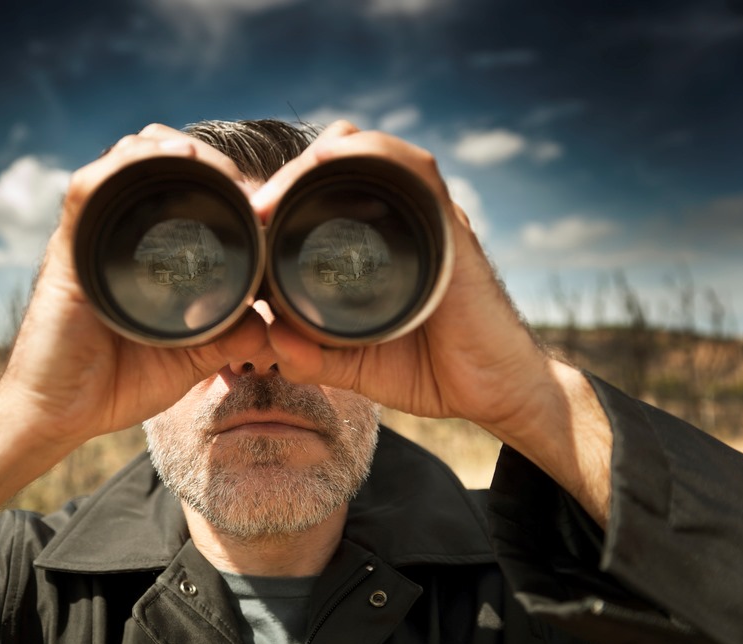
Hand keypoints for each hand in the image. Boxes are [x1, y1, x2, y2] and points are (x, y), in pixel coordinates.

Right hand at [0, 124, 266, 450]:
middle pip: (153, 162)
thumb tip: (272, 322)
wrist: (58, 415)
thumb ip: (230, 338)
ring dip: (166, 148)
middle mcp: (115, 236)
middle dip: (200, 158)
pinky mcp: (67, 250)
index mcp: (144, 254)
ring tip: (206, 160)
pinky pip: (87, 189)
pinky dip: (123, 165)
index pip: (178, 191)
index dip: (219, 180)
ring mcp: (89, 238)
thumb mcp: (190, 358)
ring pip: (125, 161)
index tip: (259, 195)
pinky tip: (168, 159)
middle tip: (239, 181)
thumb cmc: (116, 385)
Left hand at [255, 122, 611, 521]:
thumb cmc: (433, 371)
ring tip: (276, 198)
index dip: (278, 195)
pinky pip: (415, 169)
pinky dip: (373, 153)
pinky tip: (329, 161)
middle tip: (254, 213)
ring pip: (368, 153)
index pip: (322, 193)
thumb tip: (266, 338)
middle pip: (336, 163)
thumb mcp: (356, 365)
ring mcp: (426, 218)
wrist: (498, 392)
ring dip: (316, 160)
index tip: (243, 225)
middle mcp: (400, 221)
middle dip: (287, 178)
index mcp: (375, 244)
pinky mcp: (451, 226)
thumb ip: (311, 356)